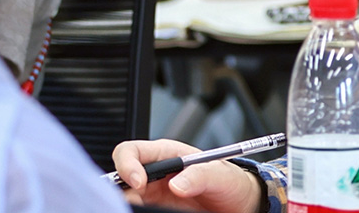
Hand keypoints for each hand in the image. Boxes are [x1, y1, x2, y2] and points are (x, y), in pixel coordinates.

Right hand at [111, 140, 263, 210]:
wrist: (237, 205)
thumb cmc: (228, 182)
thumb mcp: (220, 174)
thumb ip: (200, 174)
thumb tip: (176, 184)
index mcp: (165, 154)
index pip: (131, 151)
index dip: (128, 165)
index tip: (139, 183)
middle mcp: (154, 175)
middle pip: (120, 179)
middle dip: (121, 190)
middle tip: (134, 203)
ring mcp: (152, 196)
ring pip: (126, 200)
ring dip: (128, 205)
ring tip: (149, 208)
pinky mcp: (154, 210)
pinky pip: (138, 210)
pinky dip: (137, 211)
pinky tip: (154, 212)